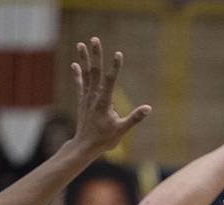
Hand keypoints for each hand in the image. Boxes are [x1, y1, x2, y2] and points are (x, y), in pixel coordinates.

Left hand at [70, 37, 150, 156]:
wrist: (84, 147)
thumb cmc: (104, 140)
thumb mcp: (121, 130)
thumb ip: (134, 118)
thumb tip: (148, 108)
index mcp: (103, 103)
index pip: (110, 81)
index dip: (114, 67)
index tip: (118, 54)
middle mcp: (93, 97)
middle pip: (95, 72)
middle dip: (96, 55)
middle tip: (95, 39)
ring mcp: (87, 98)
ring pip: (86, 75)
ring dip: (84, 59)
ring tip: (81, 44)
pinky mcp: (83, 101)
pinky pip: (80, 84)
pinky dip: (78, 74)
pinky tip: (75, 64)